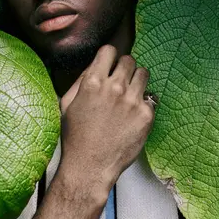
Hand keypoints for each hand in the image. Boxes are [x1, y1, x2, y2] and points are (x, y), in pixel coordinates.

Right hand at [58, 44, 154, 191]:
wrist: (90, 167)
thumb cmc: (75, 137)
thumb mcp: (67, 103)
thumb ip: (81, 80)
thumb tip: (95, 65)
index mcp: (92, 82)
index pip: (109, 51)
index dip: (109, 57)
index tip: (110, 64)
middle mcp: (114, 88)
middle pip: (129, 60)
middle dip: (124, 68)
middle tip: (121, 80)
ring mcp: (132, 101)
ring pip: (144, 73)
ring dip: (137, 80)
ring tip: (130, 93)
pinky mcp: (146, 115)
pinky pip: (151, 97)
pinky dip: (143, 102)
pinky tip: (133, 113)